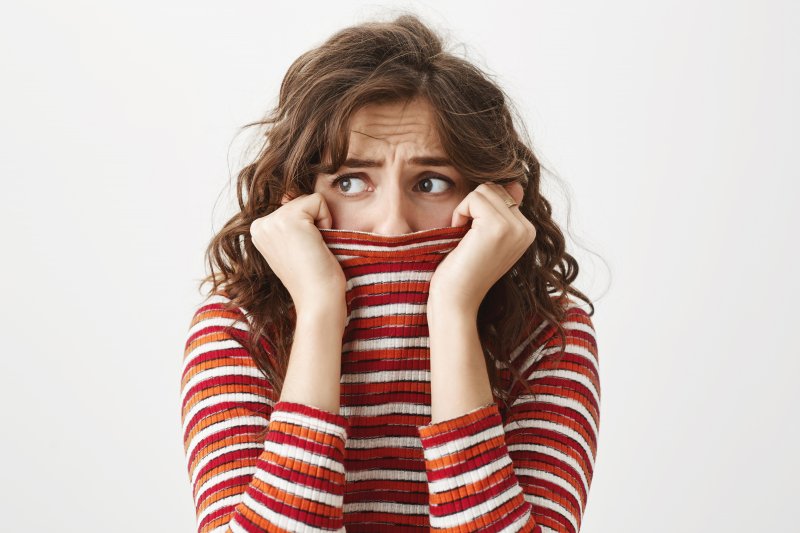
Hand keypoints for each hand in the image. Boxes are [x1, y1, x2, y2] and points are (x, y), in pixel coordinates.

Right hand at [249, 192, 346, 317]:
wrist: (317, 299)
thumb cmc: (313, 277)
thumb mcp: (295, 245)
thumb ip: (290, 221)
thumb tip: (289, 192)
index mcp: (259, 231)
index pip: (292, 206)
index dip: (307, 227)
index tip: (302, 252)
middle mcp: (260, 224)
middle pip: (300, 200)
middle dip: (313, 223)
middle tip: (309, 252)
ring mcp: (272, 221)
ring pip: (309, 200)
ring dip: (320, 223)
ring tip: (312, 249)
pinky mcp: (289, 219)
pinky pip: (318, 200)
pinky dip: (326, 220)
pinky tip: (318, 244)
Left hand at [429, 182, 534, 313]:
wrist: (456, 301)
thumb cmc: (463, 271)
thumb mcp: (485, 237)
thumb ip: (501, 210)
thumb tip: (515, 182)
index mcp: (527, 231)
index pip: (501, 193)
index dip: (479, 210)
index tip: (475, 239)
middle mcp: (527, 229)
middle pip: (493, 188)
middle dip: (472, 207)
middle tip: (468, 239)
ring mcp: (515, 228)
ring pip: (483, 190)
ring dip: (465, 210)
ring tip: (466, 239)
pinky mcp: (498, 227)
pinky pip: (473, 197)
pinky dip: (460, 213)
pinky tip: (461, 238)